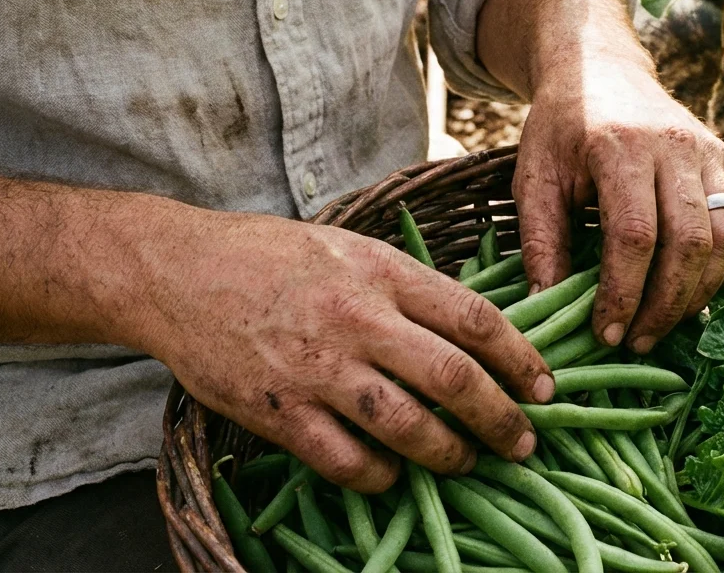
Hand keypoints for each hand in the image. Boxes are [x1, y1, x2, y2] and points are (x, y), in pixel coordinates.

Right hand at [133, 210, 552, 491]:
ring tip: (469, 463)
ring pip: (408, 427)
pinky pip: (347, 461)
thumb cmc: (271, 256)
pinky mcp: (280, 411)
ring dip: (451, 454)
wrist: (177, 271)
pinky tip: (396, 476)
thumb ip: (407, 285)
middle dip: (502, 418)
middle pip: (453, 378)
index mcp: (382, 272)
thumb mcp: (350, 247)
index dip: (521, 359)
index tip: (545, 387)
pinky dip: (382, 476)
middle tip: (525, 442)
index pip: (474, 318)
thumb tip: (473, 328)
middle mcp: (357, 318)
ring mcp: (318, 368)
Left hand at [476, 0, 723, 353]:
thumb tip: (546, 303)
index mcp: (619, 147)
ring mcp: (710, 152)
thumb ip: (539, 239)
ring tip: (664, 323)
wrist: (602, 70)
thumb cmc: (561, 129)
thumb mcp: (533, 177)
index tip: (607, 332)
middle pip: (689, 242)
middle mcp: (674, 146)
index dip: (625, 293)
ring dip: (699, 292)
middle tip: (638, 341)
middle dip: (665, 304)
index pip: (634, 235)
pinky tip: (693, 292)